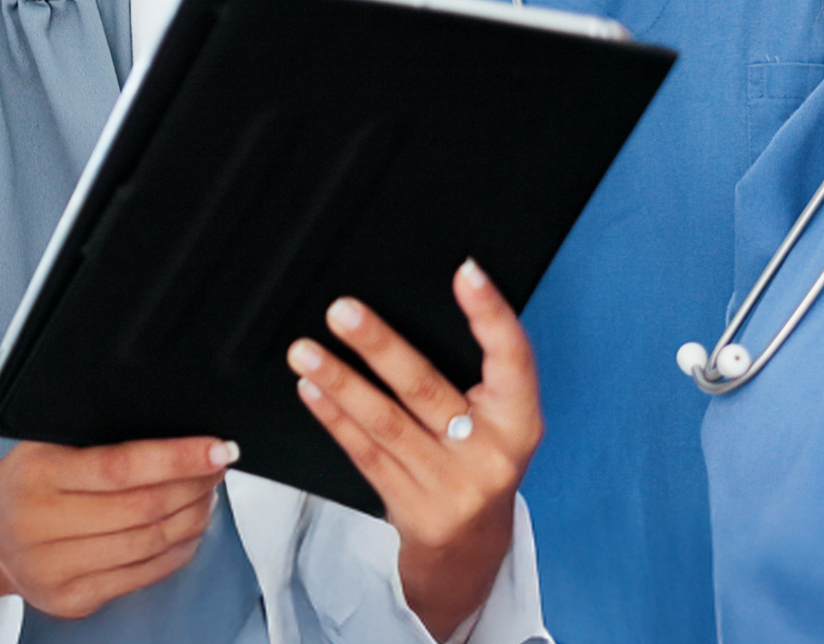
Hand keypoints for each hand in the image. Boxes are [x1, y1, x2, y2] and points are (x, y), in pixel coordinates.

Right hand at [0, 436, 235, 623]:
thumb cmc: (26, 481)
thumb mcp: (45, 442)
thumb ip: (96, 436)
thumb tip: (172, 428)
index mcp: (38, 474)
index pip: (120, 467)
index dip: (177, 458)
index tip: (217, 448)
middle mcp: (42, 525)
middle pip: (143, 509)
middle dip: (194, 484)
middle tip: (218, 465)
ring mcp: (56, 570)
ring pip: (148, 544)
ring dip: (192, 517)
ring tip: (207, 494)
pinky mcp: (72, 600)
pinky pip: (141, 576)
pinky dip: (177, 552)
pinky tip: (187, 531)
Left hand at [288, 261, 541, 640]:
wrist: (472, 551)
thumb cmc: (480, 461)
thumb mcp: (499, 422)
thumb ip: (476, 375)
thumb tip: (418, 305)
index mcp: (519, 421)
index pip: (512, 360)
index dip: (492, 314)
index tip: (466, 272)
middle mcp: (490, 455)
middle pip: (427, 389)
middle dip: (379, 345)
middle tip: (341, 311)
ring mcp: (450, 487)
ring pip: (386, 423)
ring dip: (340, 382)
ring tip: (304, 351)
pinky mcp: (413, 510)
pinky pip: (366, 454)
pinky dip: (336, 419)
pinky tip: (312, 390)